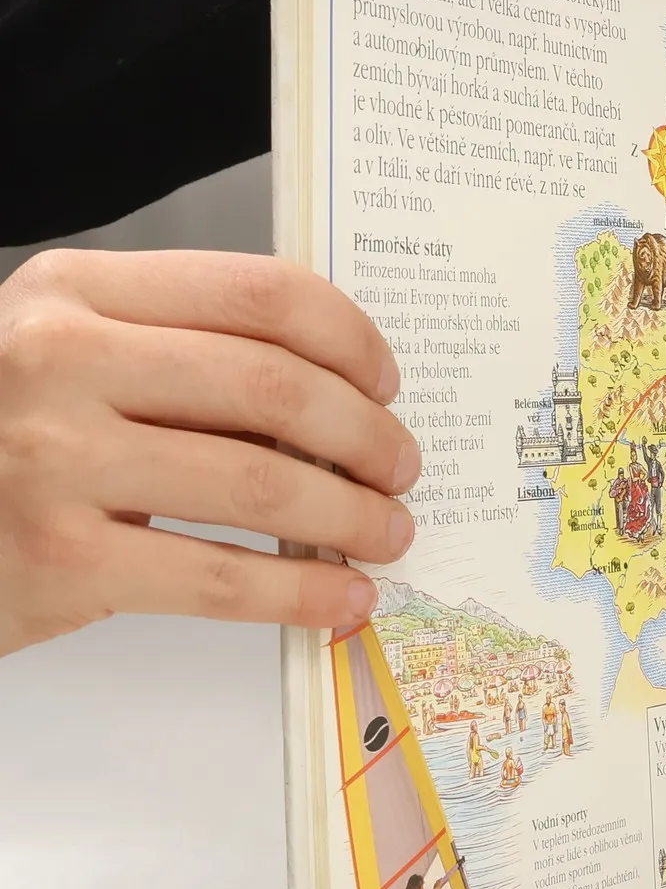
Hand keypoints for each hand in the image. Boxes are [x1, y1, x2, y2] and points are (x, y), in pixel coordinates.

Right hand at [0, 249, 418, 655]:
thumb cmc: (0, 435)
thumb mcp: (72, 358)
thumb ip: (185, 357)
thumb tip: (343, 404)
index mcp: (74, 292)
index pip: (259, 293)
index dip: (351, 340)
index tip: (386, 384)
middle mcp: (57, 361)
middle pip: (275, 386)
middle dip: (367, 435)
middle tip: (401, 468)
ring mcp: (52, 460)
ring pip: (260, 484)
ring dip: (351, 516)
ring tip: (387, 532)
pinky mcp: (58, 560)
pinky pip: (220, 579)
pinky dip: (302, 591)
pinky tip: (342, 596)